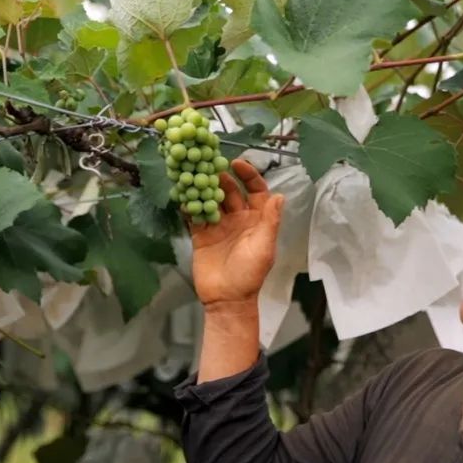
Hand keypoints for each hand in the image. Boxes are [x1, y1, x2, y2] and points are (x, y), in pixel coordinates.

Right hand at [185, 159, 285, 307]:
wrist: (226, 299)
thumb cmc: (250, 275)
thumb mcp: (264, 247)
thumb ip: (270, 221)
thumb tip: (279, 196)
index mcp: (257, 220)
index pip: (255, 190)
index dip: (248, 175)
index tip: (237, 163)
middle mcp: (238, 219)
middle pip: (231, 191)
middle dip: (222, 178)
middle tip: (210, 166)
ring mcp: (219, 226)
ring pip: (212, 200)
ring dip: (205, 187)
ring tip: (196, 175)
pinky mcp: (201, 235)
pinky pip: (195, 215)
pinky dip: (190, 204)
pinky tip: (183, 193)